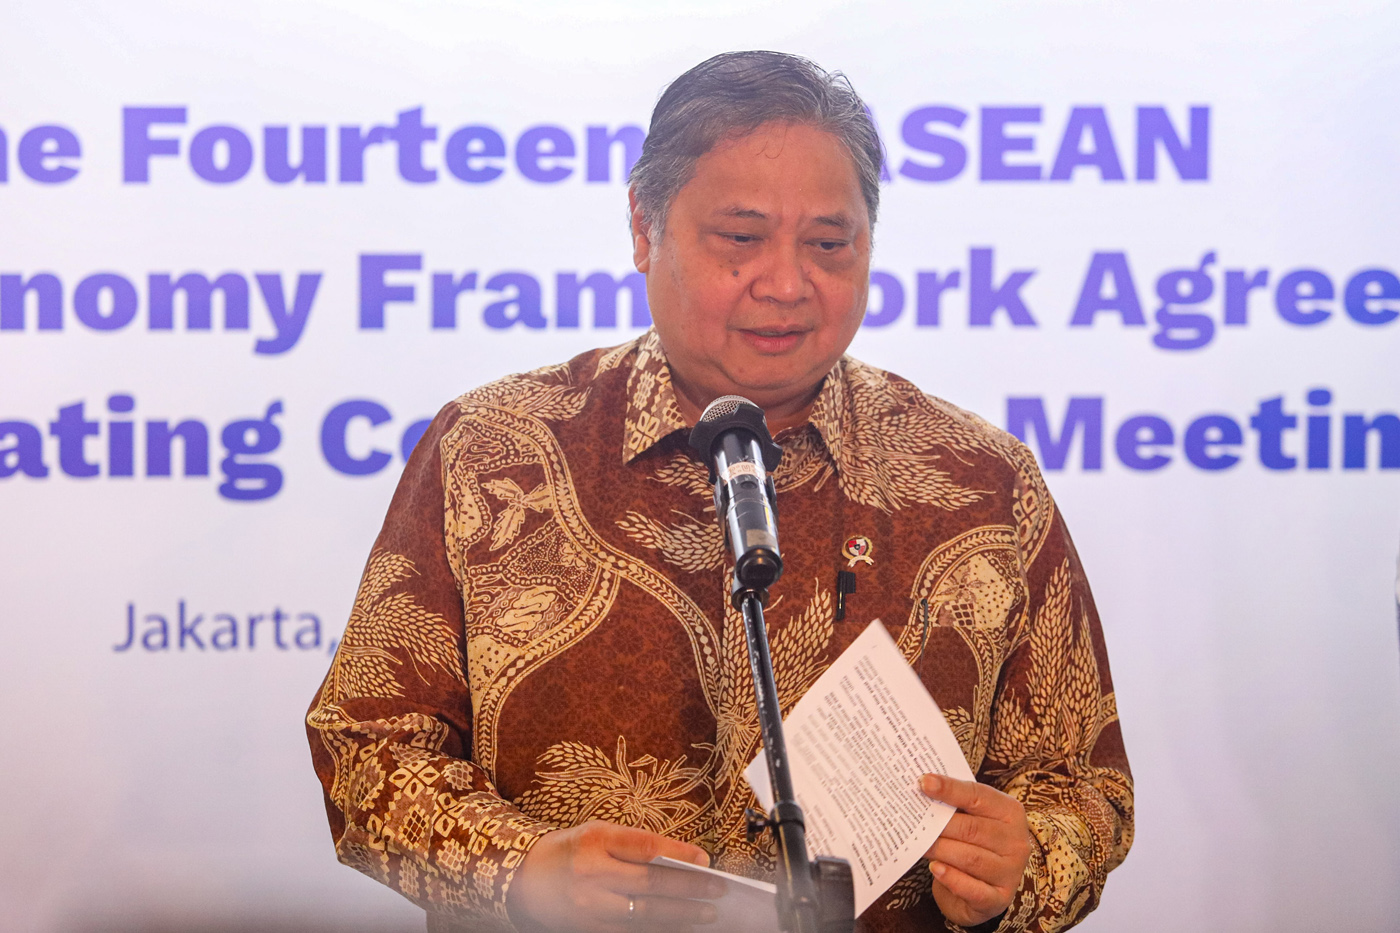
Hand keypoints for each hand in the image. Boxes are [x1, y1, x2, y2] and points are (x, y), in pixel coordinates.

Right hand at [508, 820, 724, 932]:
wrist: (525, 877)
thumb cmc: (570, 849)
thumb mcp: (598, 833)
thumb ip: (635, 844)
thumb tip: (680, 859)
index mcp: (596, 841)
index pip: (645, 847)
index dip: (679, 855)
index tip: (706, 860)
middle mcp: (592, 874)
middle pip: (650, 884)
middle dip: (689, 889)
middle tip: (718, 891)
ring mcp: (590, 906)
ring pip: (644, 915)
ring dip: (680, 915)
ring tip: (707, 914)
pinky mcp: (589, 929)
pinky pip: (630, 932)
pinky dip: (658, 931)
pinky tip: (678, 928)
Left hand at [919, 774, 1032, 927]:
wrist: (983, 888)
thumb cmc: (974, 844)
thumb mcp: (972, 819)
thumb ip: (954, 806)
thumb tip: (923, 787)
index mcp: (1010, 813)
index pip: (978, 796)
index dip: (950, 789)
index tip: (923, 782)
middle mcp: (1016, 841)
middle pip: (972, 829)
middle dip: (939, 825)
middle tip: (912, 821)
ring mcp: (1010, 872)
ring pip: (970, 858)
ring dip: (940, 850)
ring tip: (918, 844)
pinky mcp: (999, 898)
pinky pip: (973, 889)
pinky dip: (951, 878)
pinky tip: (935, 869)